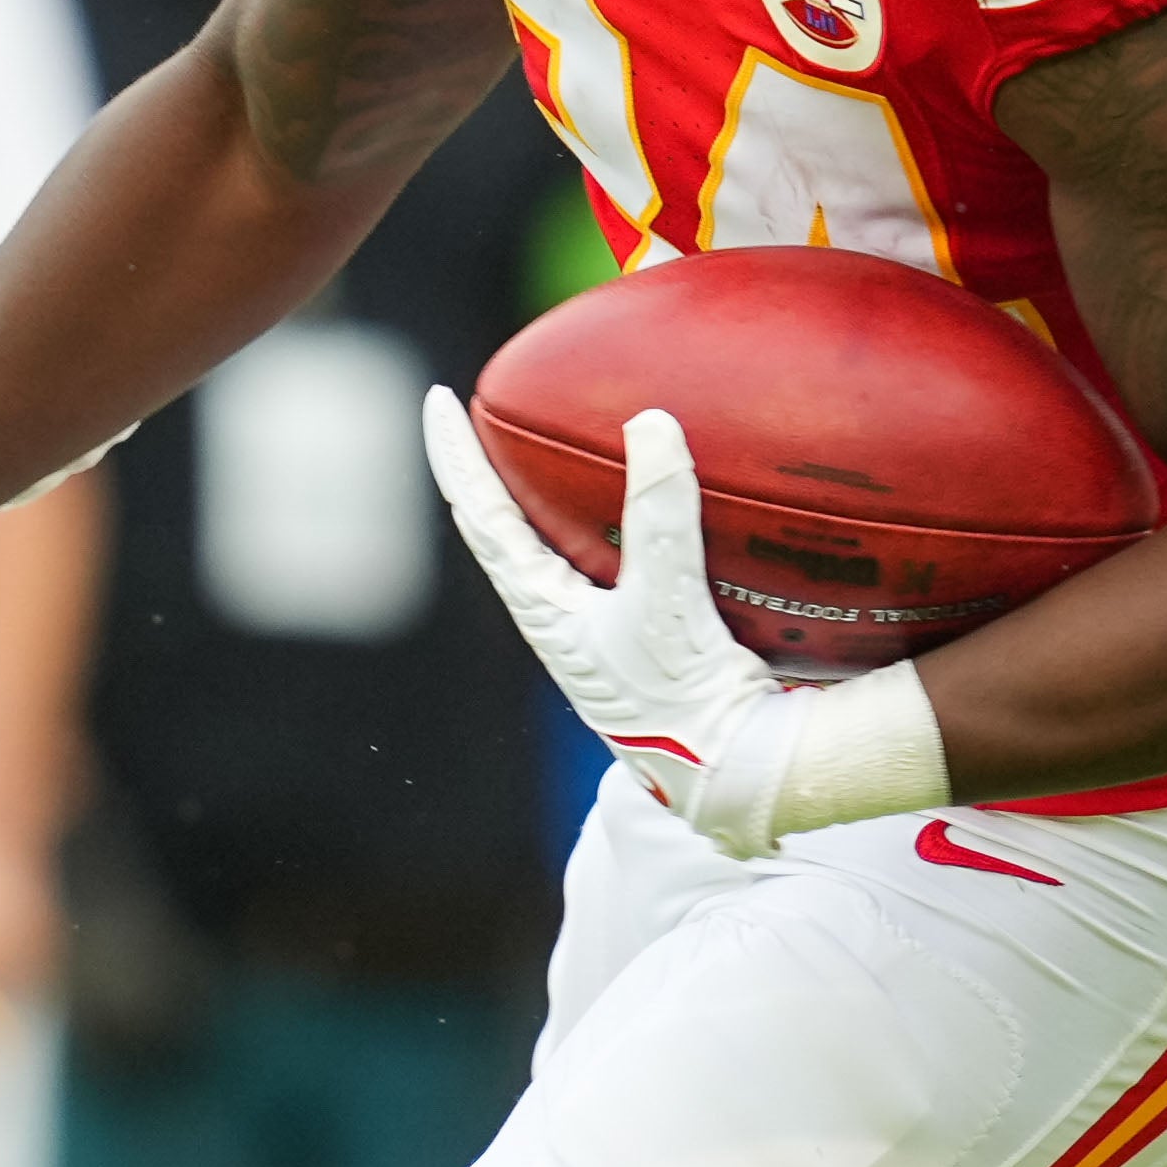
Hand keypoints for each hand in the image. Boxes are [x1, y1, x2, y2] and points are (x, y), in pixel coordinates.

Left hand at [421, 391, 780, 824]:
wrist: (729, 768)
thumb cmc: (681, 698)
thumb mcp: (666, 598)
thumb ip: (659, 511)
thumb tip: (649, 422)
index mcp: (540, 607)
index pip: (479, 512)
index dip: (455, 453)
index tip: (437, 398)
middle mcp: (556, 614)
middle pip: (501, 523)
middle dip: (488, 464)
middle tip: (485, 406)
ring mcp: (595, 626)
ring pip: (552, 541)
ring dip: (546, 491)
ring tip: (552, 439)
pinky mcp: (640, 631)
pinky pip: (610, 556)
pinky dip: (613, 516)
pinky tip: (645, 496)